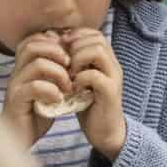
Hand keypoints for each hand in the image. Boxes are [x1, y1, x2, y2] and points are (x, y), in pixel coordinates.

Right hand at [1, 31, 71, 145]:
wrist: (20, 139)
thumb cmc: (36, 113)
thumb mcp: (49, 88)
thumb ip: (57, 73)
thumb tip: (75, 57)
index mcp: (23, 65)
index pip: (35, 38)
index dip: (55, 42)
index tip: (71, 56)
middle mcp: (16, 71)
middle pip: (33, 45)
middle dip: (58, 52)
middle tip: (71, 67)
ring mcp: (14, 85)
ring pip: (37, 64)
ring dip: (59, 73)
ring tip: (68, 86)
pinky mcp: (16, 101)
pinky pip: (34, 87)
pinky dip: (51, 91)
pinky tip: (59, 100)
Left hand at [66, 28, 126, 160]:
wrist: (104, 132)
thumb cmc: (89, 105)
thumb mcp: (79, 80)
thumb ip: (72, 64)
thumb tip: (52, 44)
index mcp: (106, 60)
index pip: (94, 33)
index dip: (75, 36)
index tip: (60, 51)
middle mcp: (113, 65)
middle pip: (97, 38)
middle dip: (75, 47)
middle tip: (63, 63)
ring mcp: (114, 78)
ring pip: (97, 51)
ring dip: (77, 59)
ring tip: (69, 74)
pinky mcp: (111, 93)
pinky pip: (95, 75)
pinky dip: (80, 79)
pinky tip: (73, 88)